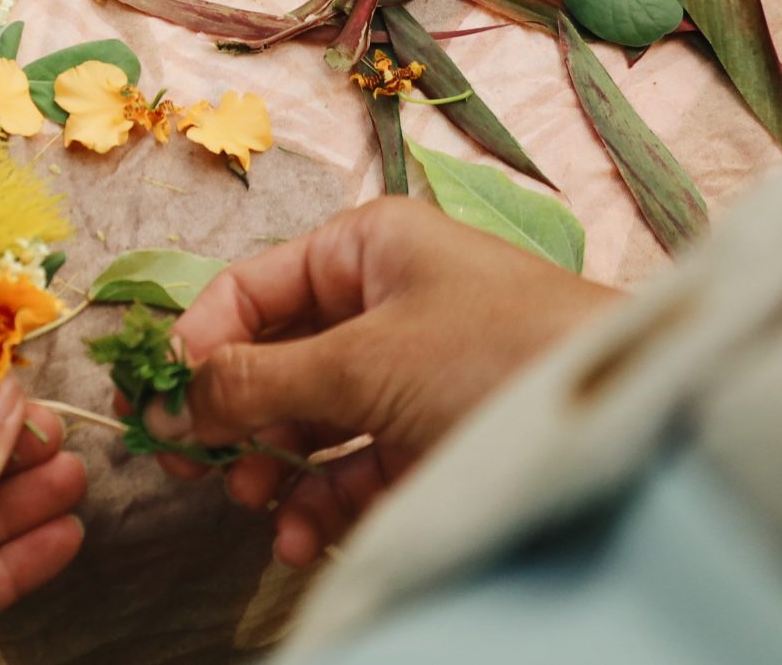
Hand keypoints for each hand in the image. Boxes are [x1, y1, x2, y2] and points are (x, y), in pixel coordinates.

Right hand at [155, 197, 615, 565]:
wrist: (626, 418)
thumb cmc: (497, 354)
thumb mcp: (361, 362)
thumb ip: (256, 380)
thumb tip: (172, 396)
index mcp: (365, 247)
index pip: (251, 288)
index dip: (197, 345)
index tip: (155, 405)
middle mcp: (386, 300)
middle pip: (276, 359)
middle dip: (235, 417)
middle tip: (192, 470)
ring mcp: (413, 372)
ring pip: (312, 419)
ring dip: (275, 467)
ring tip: (256, 506)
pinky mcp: (437, 434)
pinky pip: (356, 465)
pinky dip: (323, 499)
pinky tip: (302, 533)